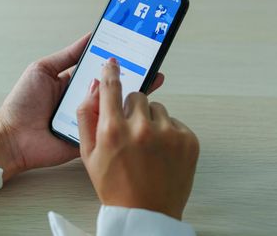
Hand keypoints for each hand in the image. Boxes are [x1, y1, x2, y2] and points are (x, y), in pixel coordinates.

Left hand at [0, 35, 163, 180]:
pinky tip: (134, 109)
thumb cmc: (22, 103)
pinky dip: (119, 120)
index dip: (117, 61)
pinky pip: (107, 127)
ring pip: (114, 107)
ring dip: (130, 96)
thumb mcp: (43, 69)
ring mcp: (89, 119)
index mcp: (76, 83)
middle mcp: (85, 100)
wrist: (11, 138)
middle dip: (132, 77)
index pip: (101, 70)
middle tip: (151, 67)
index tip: (134, 50)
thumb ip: (67, 55)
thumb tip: (89, 37)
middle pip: (113, 87)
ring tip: (150, 82)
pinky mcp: (90, 137)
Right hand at [77, 58, 198, 219]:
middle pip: (138, 97)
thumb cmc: (115, 187)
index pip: (111, 88)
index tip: (113, 63)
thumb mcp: (89, 155)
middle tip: (130, 132)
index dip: (110, 73)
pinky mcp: (189, 140)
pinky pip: (175, 122)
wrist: (146, 213)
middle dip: (133, 110)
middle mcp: (142, 129)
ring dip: (151, 120)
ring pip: (158, 108)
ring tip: (147, 146)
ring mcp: (169, 134)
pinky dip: (168, 133)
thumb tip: (94, 90)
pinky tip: (161, 152)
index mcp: (114, 131)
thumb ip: (87, 119)